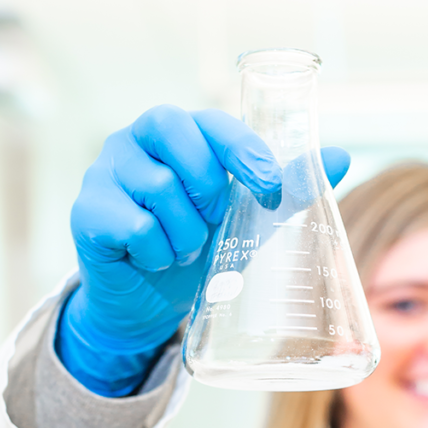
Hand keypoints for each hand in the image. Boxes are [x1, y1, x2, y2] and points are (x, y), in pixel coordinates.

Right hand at [59, 104, 349, 394]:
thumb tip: (341, 158)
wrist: (147, 307)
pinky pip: (134, 225)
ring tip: (184, 252)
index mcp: (179, 136)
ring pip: (159, 188)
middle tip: (214, 224)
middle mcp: (136, 142)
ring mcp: (105, 172)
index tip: (270, 187)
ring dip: (185, 234)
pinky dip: (156, 252)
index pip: (210, 120)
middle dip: (209, 188)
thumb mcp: (247, 223)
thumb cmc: (197, 253)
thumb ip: (287, 191)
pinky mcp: (86, 211)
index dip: (242, 149)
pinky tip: (154, 260)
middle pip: (177, 136)